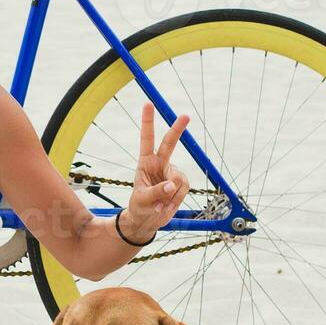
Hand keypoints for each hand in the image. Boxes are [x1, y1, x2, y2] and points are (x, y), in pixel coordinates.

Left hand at [117, 105, 190, 242]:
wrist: (147, 220)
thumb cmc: (139, 207)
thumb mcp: (142, 200)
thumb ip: (156, 192)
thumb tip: (172, 185)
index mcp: (145, 162)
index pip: (146, 139)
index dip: (148, 122)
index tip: (148, 104)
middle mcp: (160, 164)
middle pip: (170, 143)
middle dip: (178, 129)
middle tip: (186, 115)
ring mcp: (172, 173)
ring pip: (178, 178)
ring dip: (170, 194)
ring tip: (160, 204)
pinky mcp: (181, 184)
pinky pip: (183, 188)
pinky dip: (176, 199)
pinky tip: (167, 206)